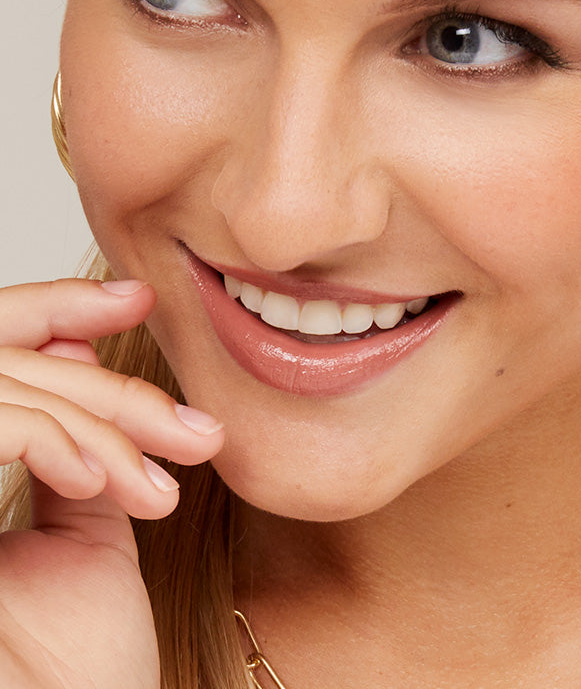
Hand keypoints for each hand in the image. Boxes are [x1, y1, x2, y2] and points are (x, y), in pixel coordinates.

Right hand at [0, 277, 223, 687]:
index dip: (54, 307)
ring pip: (7, 390)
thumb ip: (74, 444)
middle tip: (192, 427)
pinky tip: (96, 477)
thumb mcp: (83, 532)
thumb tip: (82, 351)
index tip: (136, 297)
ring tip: (156, 487)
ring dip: (97, 426)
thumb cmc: (76, 667)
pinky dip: (47, 437)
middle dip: (112, 392)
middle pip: (8, 366)